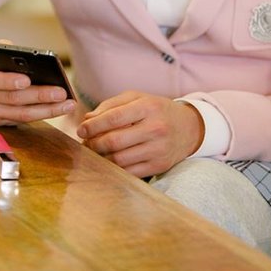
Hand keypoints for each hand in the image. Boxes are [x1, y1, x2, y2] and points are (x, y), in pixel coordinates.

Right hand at [0, 49, 75, 125]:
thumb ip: (10, 54)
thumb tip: (36, 61)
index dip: (8, 81)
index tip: (27, 80)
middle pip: (13, 99)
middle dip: (40, 96)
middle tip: (61, 93)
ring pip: (21, 114)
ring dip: (47, 111)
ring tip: (67, 104)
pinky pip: (22, 120)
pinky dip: (41, 115)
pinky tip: (58, 109)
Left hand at [76, 90, 204, 177]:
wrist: (189, 128)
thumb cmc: (157, 110)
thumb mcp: (138, 98)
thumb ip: (111, 105)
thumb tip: (88, 118)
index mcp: (148, 107)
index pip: (114, 117)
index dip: (93, 125)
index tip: (81, 129)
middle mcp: (155, 128)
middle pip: (114, 141)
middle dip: (93, 143)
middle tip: (85, 142)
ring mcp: (158, 150)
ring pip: (119, 160)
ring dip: (101, 157)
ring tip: (94, 151)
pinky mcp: (159, 166)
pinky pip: (129, 172)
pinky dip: (114, 169)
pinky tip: (108, 161)